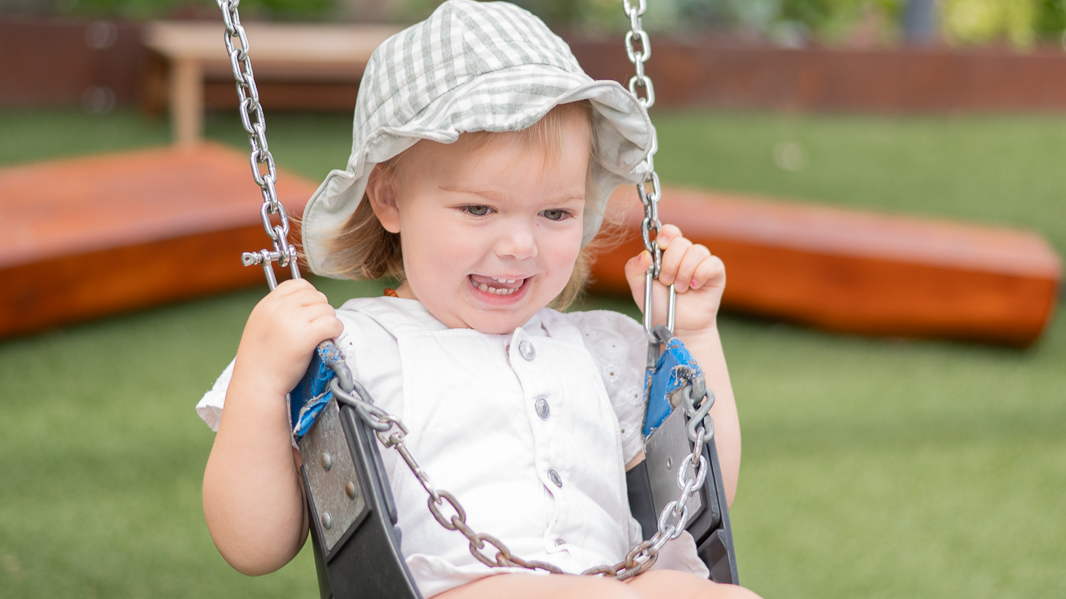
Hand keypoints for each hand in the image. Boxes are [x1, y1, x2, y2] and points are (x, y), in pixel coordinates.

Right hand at [232, 278, 343, 398]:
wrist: (256, 385)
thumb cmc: (261, 361)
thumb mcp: (261, 325)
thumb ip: (279, 311)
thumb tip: (307, 303)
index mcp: (267, 304)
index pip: (299, 284)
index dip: (310, 297)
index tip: (310, 314)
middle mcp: (279, 308)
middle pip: (316, 296)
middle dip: (321, 312)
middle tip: (315, 330)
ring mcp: (291, 320)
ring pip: (327, 309)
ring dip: (329, 323)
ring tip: (319, 338)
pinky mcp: (305, 336)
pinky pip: (333, 323)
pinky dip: (335, 332)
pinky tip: (326, 341)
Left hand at [623, 224, 724, 338]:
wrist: (677, 326)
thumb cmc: (659, 306)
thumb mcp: (639, 288)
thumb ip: (633, 269)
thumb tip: (644, 254)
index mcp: (666, 253)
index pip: (670, 231)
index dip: (666, 235)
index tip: (660, 246)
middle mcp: (684, 254)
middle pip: (681, 242)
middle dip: (670, 264)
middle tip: (666, 282)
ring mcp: (701, 262)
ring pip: (697, 251)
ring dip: (684, 272)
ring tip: (679, 289)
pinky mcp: (715, 272)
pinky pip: (712, 263)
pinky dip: (701, 274)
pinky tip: (694, 286)